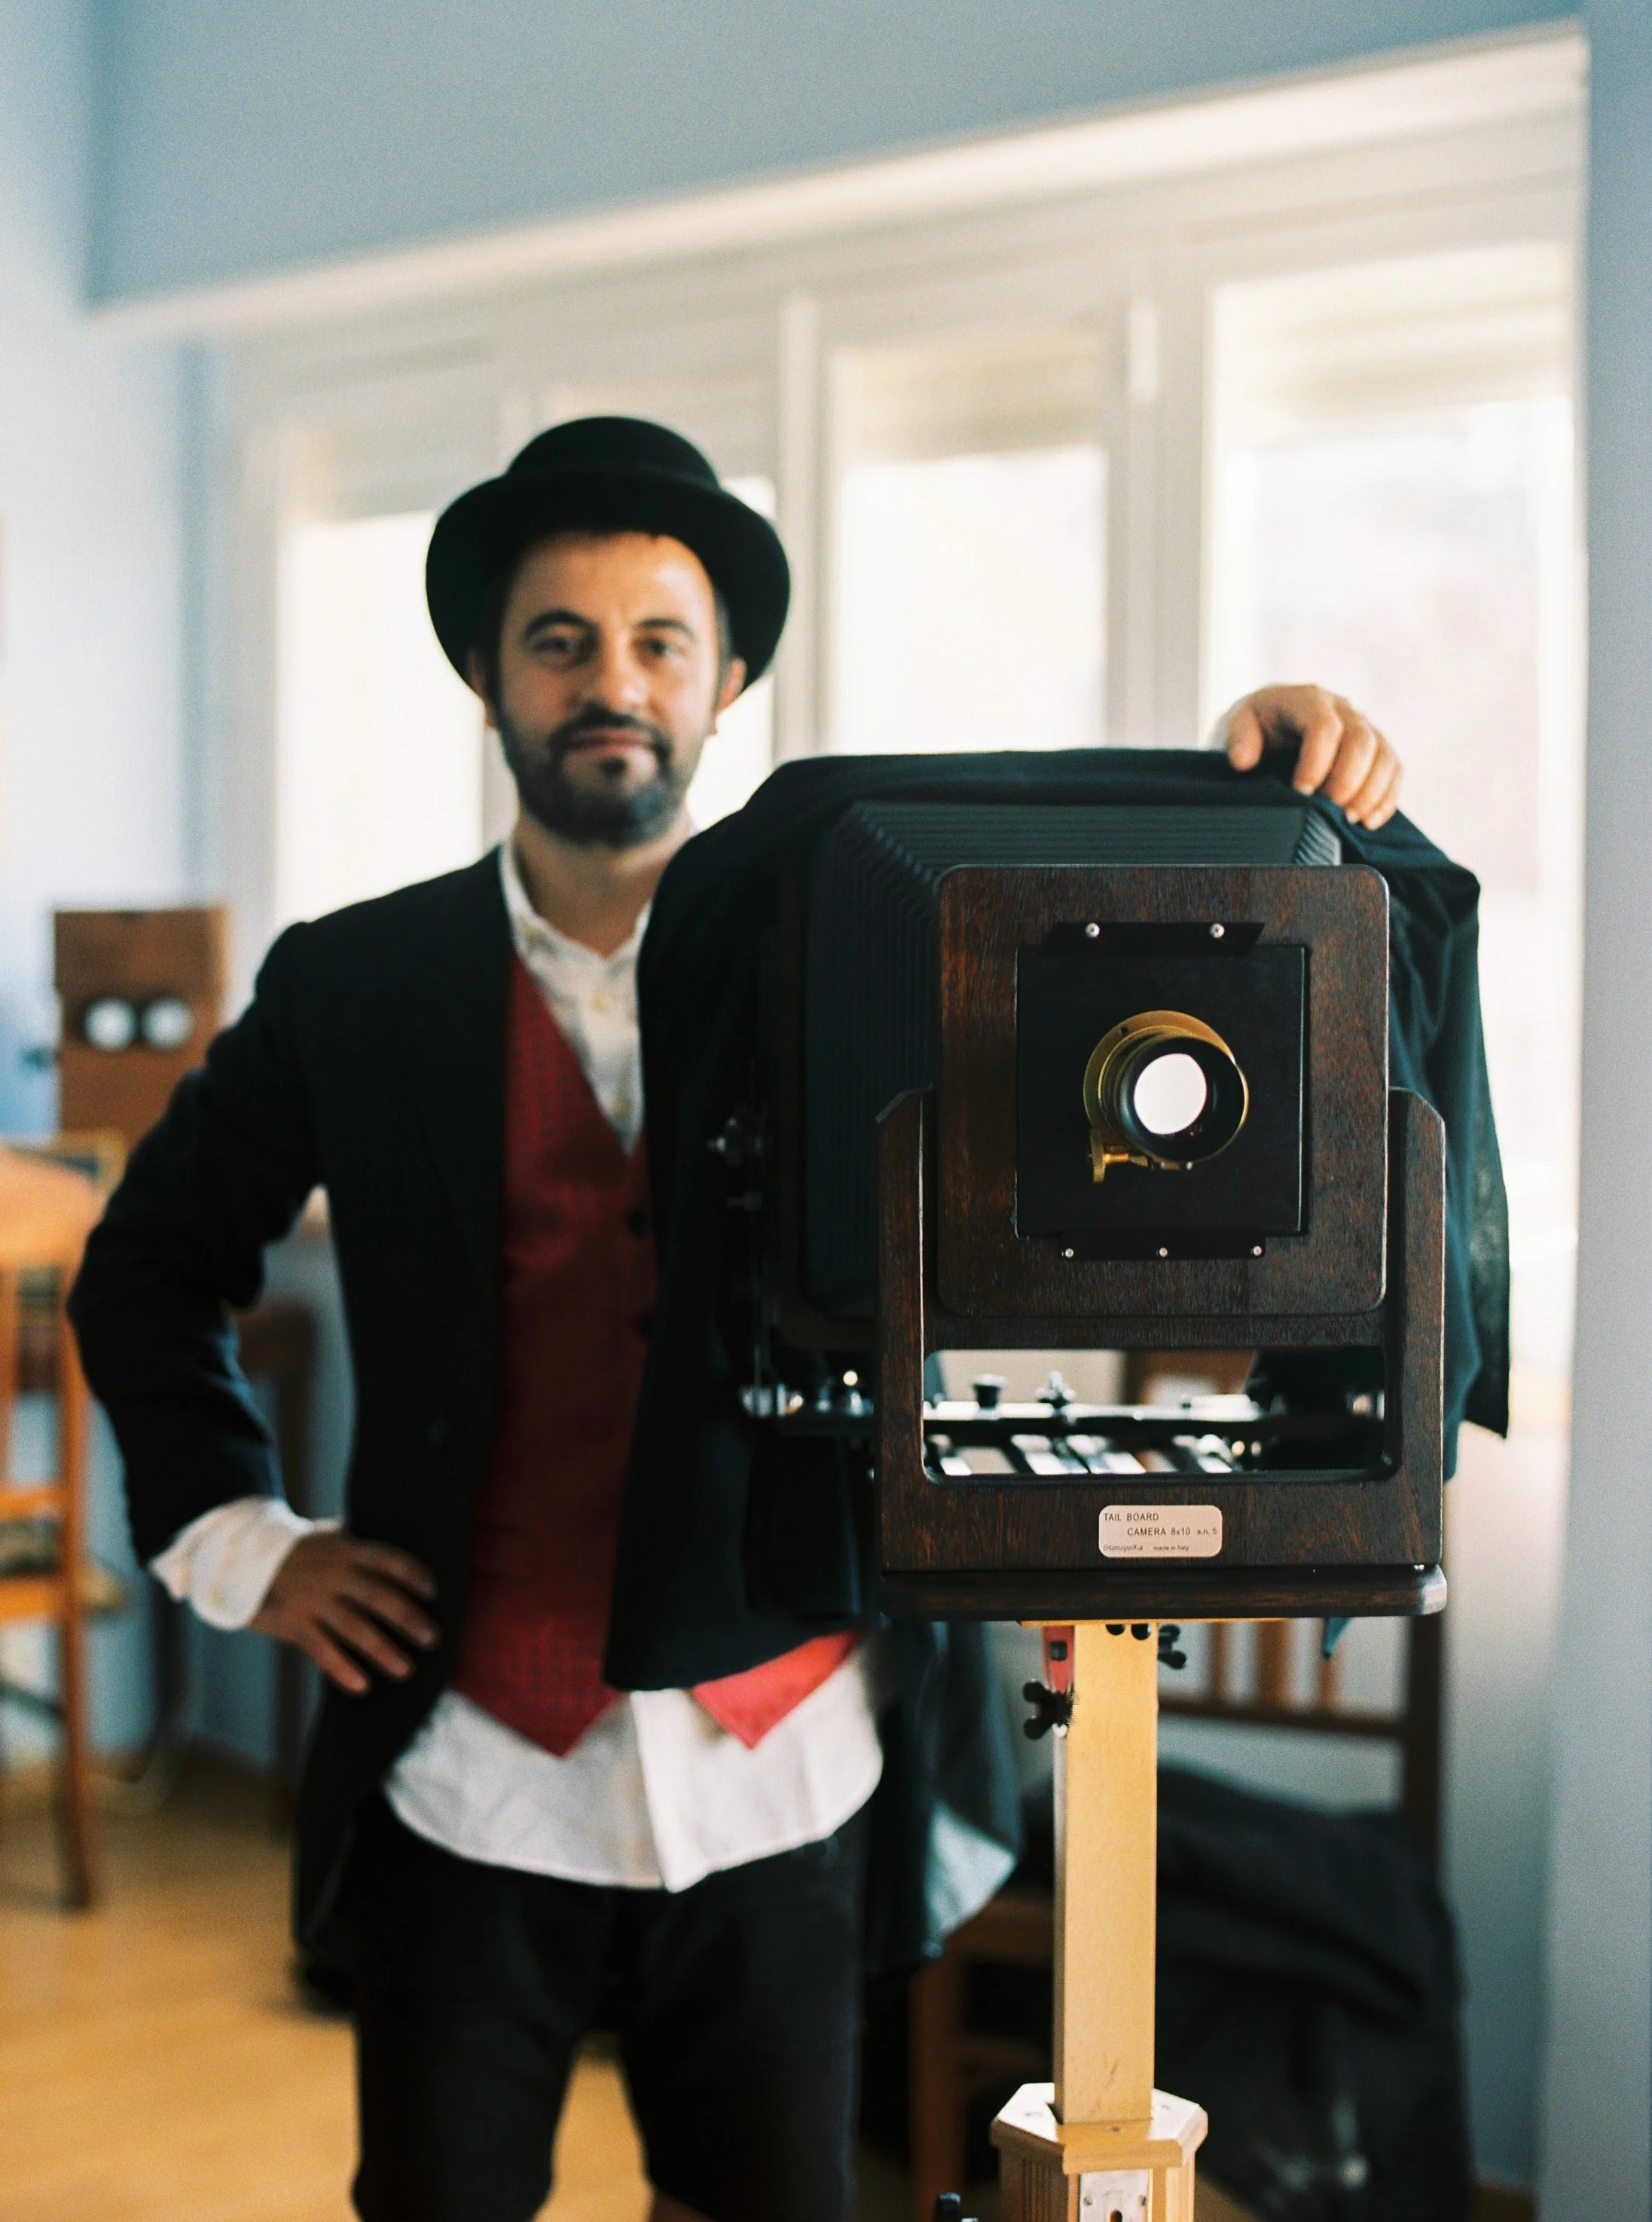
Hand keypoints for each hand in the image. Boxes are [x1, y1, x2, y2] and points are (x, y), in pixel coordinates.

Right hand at [252, 1531, 438, 1694]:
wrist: (244, 1559)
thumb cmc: (301, 1550)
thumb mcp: (330, 1536)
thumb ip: (360, 1542)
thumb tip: (403, 1536)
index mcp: (347, 1549)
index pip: (388, 1560)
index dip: (413, 1574)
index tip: (433, 1592)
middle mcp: (333, 1573)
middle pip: (378, 1596)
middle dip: (408, 1619)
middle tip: (433, 1639)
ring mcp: (313, 1598)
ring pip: (355, 1628)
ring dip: (383, 1650)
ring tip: (406, 1670)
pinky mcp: (293, 1622)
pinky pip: (322, 1649)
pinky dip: (342, 1668)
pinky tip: (362, 1685)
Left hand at [1218, 684, 1402, 828]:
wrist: (1269, 726)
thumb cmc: (1254, 728)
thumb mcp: (1236, 725)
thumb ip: (1238, 738)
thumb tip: (1242, 760)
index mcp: (1306, 699)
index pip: (1323, 726)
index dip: (1317, 762)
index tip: (1301, 792)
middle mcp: (1342, 708)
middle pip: (1361, 740)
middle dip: (1347, 780)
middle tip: (1330, 811)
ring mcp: (1363, 727)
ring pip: (1383, 755)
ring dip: (1370, 792)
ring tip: (1348, 820)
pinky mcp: (1376, 749)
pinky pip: (1393, 770)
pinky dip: (1386, 798)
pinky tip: (1369, 821)